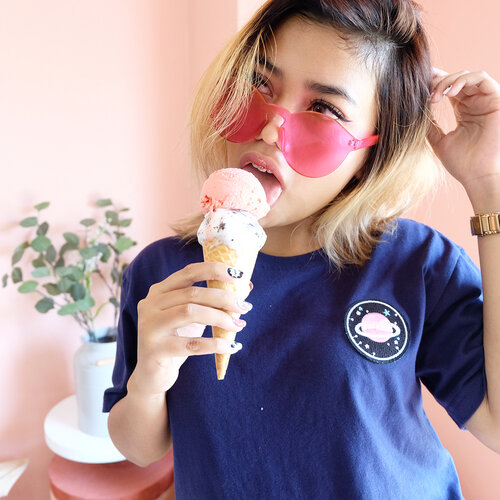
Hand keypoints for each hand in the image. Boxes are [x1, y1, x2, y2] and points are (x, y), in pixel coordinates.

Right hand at [128, 261, 251, 396]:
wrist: (152, 374)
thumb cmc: (176, 339)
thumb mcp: (192, 317)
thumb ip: (212, 301)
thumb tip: (246, 287)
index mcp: (159, 291)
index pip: (188, 272)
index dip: (214, 270)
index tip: (238, 274)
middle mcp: (150, 305)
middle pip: (192, 293)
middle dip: (223, 298)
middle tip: (244, 307)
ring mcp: (150, 327)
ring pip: (190, 312)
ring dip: (220, 318)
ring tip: (238, 325)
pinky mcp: (155, 350)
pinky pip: (192, 344)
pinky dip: (216, 344)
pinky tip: (231, 346)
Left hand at [428, 68, 499, 203]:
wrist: (475, 174)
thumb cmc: (459, 162)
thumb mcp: (438, 140)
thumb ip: (429, 125)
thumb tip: (415, 109)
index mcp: (463, 111)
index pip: (448, 89)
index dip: (433, 83)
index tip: (417, 86)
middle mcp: (474, 103)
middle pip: (456, 80)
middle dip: (438, 81)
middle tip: (424, 90)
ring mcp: (485, 101)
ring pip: (467, 76)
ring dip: (448, 81)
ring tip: (436, 96)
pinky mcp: (495, 100)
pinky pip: (482, 78)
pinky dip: (464, 79)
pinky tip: (449, 92)